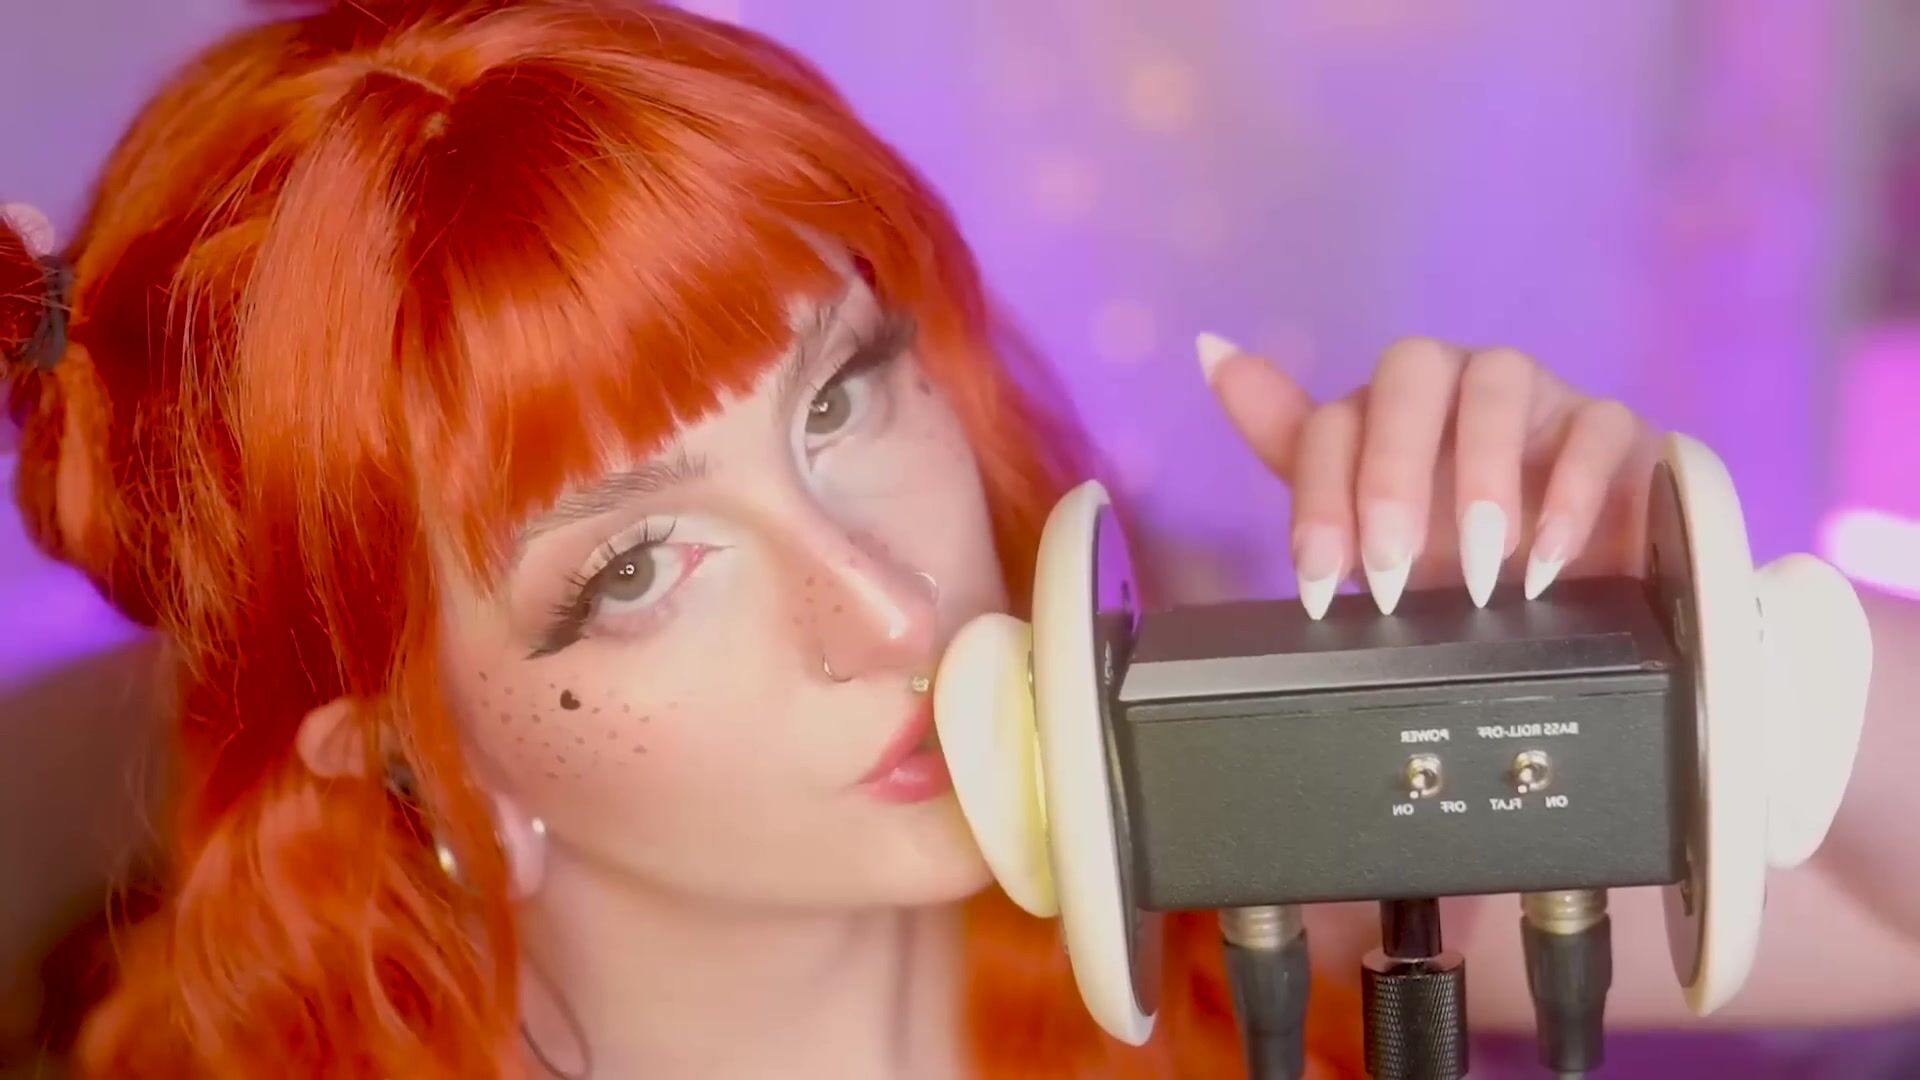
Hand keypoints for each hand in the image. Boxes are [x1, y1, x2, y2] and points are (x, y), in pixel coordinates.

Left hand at [1198, 334, 1661, 617]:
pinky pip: (1595, 424)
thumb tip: (1211, 351)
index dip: (1320, 496)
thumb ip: (1294, 442)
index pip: (1336, 419)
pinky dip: (1571, 492)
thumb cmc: (1459, 550)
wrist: (1579, 589)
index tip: (1319, 581)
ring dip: (1482, 476)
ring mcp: (1540, 394)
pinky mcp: (1614, 424)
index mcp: (1388, 408)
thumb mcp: (1367, 520)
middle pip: (1411, 373)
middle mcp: (1458, 382)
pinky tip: (1548, 562)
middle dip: (1391, 472)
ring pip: (1500, 381)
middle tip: (1391, 567)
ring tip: (1479, 569)